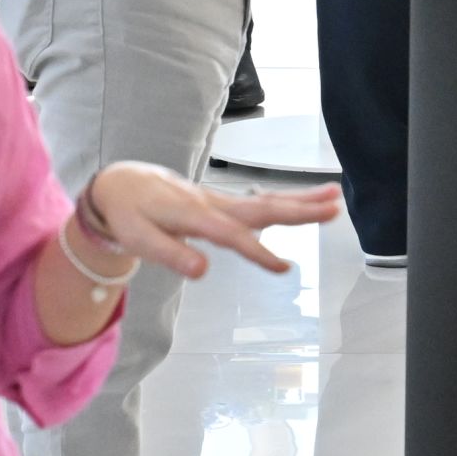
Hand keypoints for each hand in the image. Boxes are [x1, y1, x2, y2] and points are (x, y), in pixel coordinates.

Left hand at [79, 161, 340, 277]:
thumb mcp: (138, 239)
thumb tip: (202, 272)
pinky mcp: (222, 202)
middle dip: (299, 209)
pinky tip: (306, 201)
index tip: (284, 269)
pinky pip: (259, 201)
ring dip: (301, 199)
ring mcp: (220, 200)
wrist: (122, 183)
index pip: (231, 235)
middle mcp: (212, 203)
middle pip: (262, 207)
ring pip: (266, 200)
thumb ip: (170, 254)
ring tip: (334, 196)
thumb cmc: (129, 214)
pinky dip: (285, 199)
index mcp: (193, 213)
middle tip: (334, 208)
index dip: (257, 251)